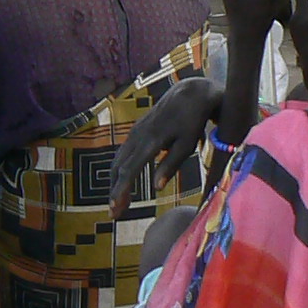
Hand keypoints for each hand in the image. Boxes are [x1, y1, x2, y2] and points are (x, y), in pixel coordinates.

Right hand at [107, 75, 222, 216]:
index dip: (120, 190)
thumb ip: (171, 165)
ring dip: (115, 183)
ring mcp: (134, 132)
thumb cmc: (193, 122)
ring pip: (118, 161)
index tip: (115, 208)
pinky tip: (123, 183)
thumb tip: (156, 187)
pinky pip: (123, 154)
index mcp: (151, 141)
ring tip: (118, 204)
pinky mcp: (136, 132)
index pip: (129, 170)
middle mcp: (137, 136)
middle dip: (114, 192)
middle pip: (118, 168)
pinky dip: (120, 171)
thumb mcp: (188, 144)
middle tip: (114, 214)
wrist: (189, 94)